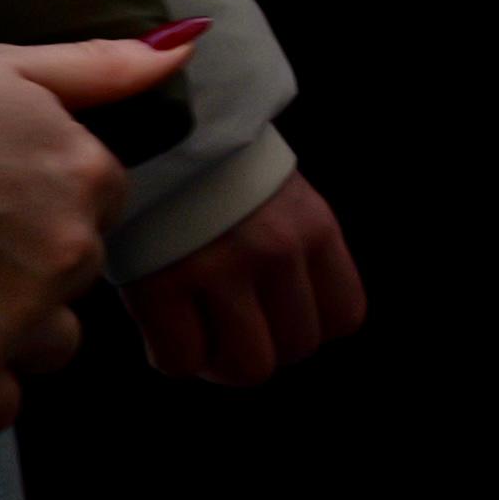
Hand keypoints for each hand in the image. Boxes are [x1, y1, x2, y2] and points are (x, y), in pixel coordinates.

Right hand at [0, 32, 195, 430]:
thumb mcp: (11, 67)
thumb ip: (104, 67)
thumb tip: (186, 47)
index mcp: (89, 177)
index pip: (104, 206)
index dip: (51, 207)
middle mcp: (72, 250)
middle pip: (78, 276)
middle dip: (36, 269)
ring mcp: (22, 316)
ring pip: (52, 346)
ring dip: (16, 336)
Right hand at [123, 171, 366, 385]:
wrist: (154, 131)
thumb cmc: (220, 179)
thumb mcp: (285, 203)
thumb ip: (299, 258)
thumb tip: (292, 327)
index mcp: (315, 229)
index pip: (344, 316)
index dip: (309, 328)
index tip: (277, 317)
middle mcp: (278, 252)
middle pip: (295, 349)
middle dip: (262, 347)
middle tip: (229, 325)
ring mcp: (221, 269)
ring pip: (246, 368)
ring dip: (219, 360)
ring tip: (198, 329)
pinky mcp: (162, 285)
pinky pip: (181, 361)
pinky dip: (171, 355)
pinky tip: (163, 324)